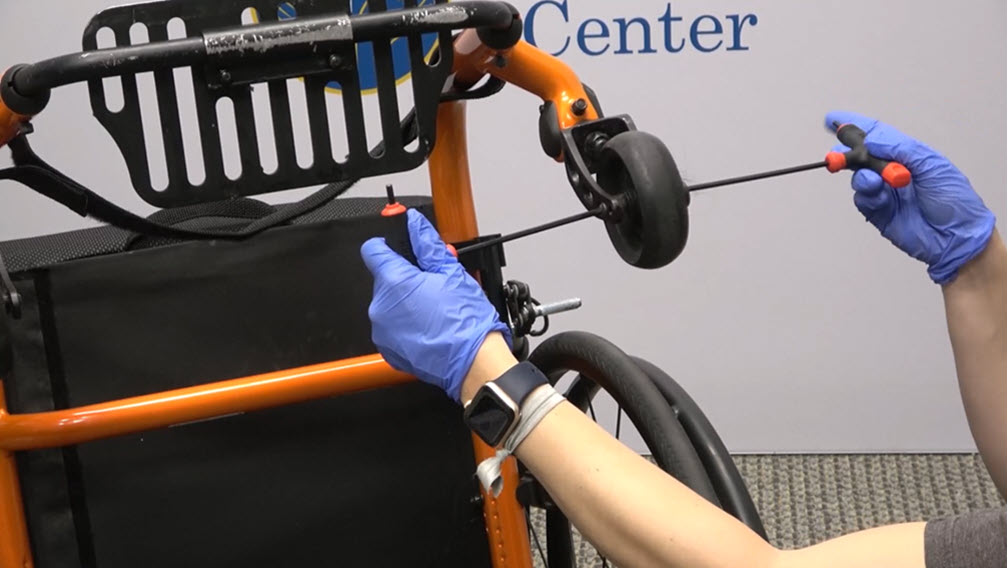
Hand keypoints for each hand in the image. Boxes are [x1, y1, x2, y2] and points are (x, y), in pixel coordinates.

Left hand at [361, 209, 510, 401]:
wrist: (473, 363)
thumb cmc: (466, 322)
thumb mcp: (451, 272)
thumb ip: (427, 244)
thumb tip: (416, 224)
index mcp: (394, 282)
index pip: (373, 250)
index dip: (387, 244)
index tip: (399, 247)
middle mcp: (380, 306)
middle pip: (385, 279)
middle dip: (406, 278)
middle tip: (433, 284)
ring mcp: (382, 331)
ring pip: (389, 304)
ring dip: (406, 302)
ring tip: (435, 309)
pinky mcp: (388, 349)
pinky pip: (392, 327)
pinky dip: (406, 325)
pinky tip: (429, 326)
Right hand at [826, 111, 996, 283]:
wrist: (957, 238)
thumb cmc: (955, 200)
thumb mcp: (932, 165)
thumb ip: (900, 149)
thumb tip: (872, 140)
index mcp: (908, 156)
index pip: (878, 136)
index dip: (856, 126)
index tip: (834, 119)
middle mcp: (894, 172)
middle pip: (862, 157)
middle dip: (847, 153)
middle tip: (837, 153)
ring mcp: (886, 192)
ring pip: (860, 178)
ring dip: (861, 176)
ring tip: (871, 179)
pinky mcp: (879, 213)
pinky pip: (863, 200)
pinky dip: (866, 194)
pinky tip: (876, 193)